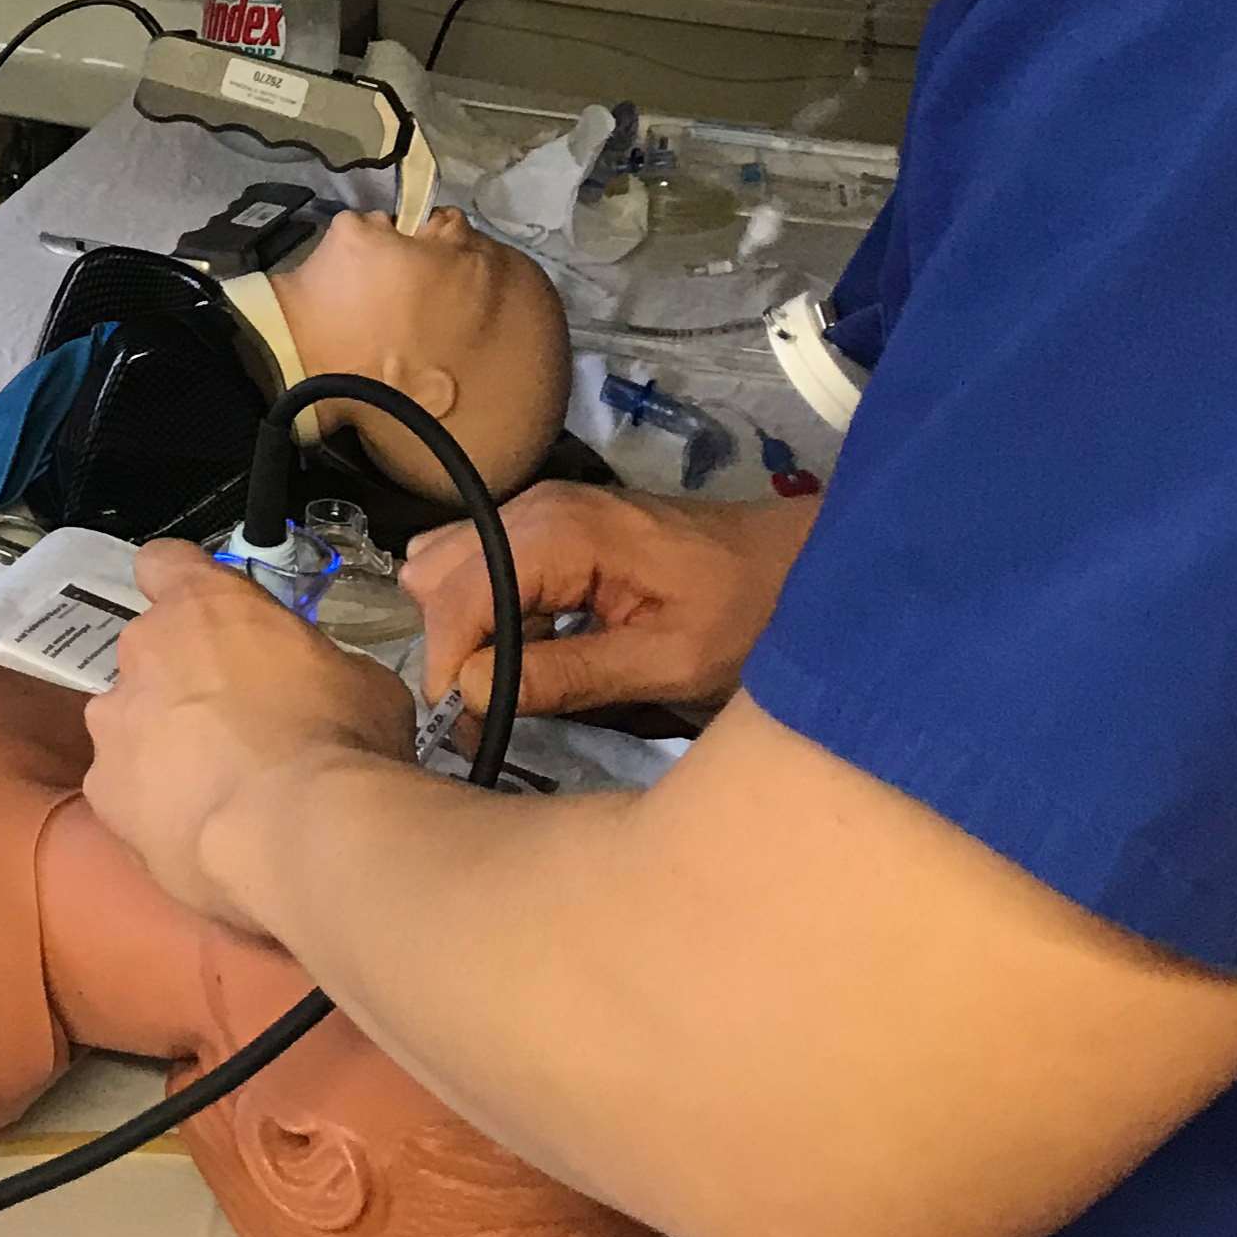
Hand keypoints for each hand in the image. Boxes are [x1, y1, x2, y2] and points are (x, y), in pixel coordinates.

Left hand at [84, 543, 413, 936]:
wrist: (293, 832)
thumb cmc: (339, 739)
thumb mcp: (360, 682)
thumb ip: (316, 666)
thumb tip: (315, 684)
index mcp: (204, 604)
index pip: (164, 563)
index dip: (181, 585)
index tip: (206, 615)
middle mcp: (145, 649)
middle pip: (151, 652)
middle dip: (185, 681)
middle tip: (238, 725)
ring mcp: (114, 720)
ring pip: (130, 722)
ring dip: (162, 744)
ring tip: (216, 789)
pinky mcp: (103, 789)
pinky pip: (125, 787)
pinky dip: (153, 804)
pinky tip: (197, 830)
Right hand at [402, 482, 810, 718]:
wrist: (798, 563)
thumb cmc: (747, 614)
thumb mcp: (670, 663)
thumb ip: (569, 676)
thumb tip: (472, 691)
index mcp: (560, 533)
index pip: (458, 597)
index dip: (452, 667)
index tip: (472, 729)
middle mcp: (532, 508)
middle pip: (439, 580)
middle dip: (455, 650)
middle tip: (497, 710)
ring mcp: (537, 510)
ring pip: (447, 570)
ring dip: (468, 632)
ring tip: (516, 682)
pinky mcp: (547, 525)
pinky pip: (480, 567)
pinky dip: (487, 614)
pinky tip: (532, 651)